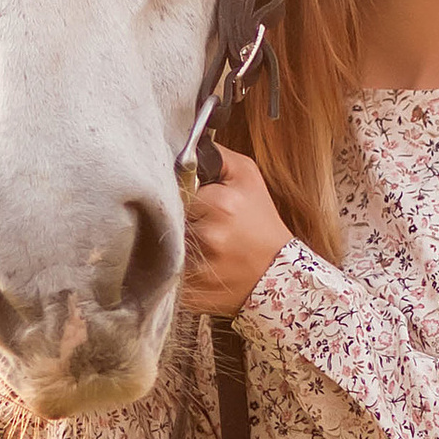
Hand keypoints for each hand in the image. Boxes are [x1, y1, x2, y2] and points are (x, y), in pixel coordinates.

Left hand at [180, 146, 286, 315]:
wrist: (277, 273)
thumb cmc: (260, 222)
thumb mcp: (246, 176)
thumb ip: (215, 155)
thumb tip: (184, 146)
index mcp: (220, 205)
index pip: (173, 189)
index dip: (176, 193)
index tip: (185, 198)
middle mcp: (208, 236)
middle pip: (164, 218)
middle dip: (170, 217)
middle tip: (188, 220)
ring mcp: (199, 268)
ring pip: (161, 246)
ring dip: (166, 242)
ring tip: (190, 242)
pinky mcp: (190, 292)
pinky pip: (164, 275)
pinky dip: (168, 269)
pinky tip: (188, 264)